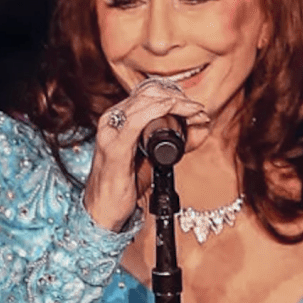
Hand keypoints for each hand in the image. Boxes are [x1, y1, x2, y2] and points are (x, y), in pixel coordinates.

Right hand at [83, 79, 209, 231]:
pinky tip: (176, 113)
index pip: (148, 93)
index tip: (196, 107)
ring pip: (146, 101)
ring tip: (197, 112)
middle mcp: (112, 119)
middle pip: (148, 92)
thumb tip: (201, 128)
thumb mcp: (152, 159)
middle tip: (199, 110)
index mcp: (118, 119)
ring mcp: (111, 131)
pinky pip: (137, 119)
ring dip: (177, 103)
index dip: (175, 94)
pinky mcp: (114, 147)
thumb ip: (172, 143)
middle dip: (179, 97)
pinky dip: (161, 111)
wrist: (101, 211)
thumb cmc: (123, 186)